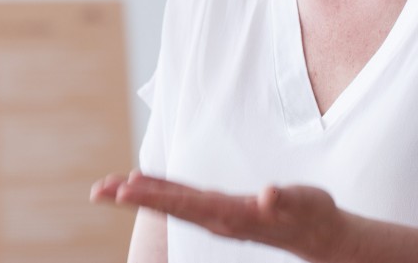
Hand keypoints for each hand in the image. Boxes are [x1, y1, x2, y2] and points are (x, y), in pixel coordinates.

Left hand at [90, 170, 353, 261]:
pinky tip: (142, 183)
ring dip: (139, 196)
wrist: (319, 234)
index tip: (126, 189)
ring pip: (170, 203)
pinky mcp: (219, 209)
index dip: (155, 195)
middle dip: (133, 198)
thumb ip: (284, 199)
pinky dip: (159, 190)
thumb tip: (267, 195)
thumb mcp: (304, 201)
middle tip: (98, 191)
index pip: (185, 203)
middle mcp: (217, 218)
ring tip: (107, 188)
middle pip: (168, 205)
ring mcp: (216, 215)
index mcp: (231, 214)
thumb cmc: (312, 214)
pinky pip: (182, 199)